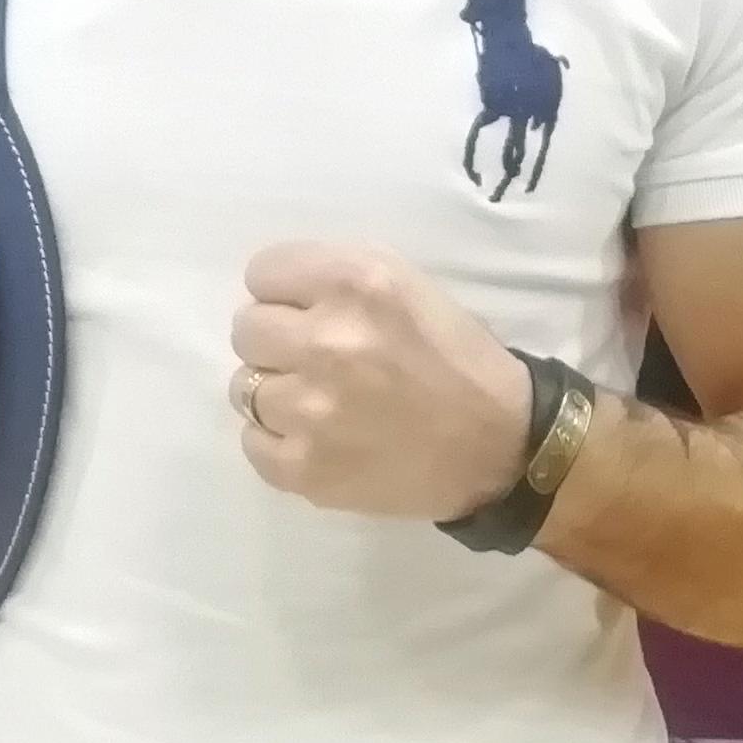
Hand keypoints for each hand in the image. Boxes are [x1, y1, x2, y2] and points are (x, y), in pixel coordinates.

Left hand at [228, 242, 533, 521]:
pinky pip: (252, 444)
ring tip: (320, 402)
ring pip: (243, 387)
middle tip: (314, 358)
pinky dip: (277, 442)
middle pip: (246, 329)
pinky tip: (316, 438)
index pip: (262, 273)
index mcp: (355, 283)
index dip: (284, 292)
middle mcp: (327, 340)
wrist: (499, 445)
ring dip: (277, 391)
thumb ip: (334, 276)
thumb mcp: (404, 282)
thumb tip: (271, 294)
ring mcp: (312, 409)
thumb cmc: (453, 355)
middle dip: (275, 340)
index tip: (307, 310)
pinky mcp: (306, 468)